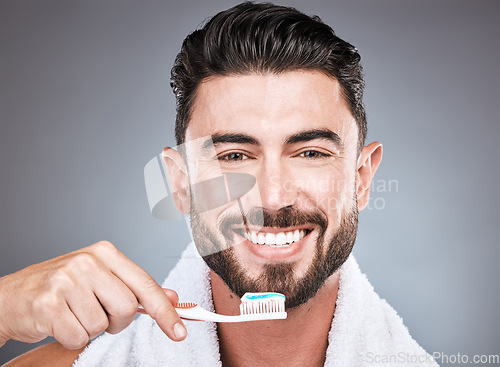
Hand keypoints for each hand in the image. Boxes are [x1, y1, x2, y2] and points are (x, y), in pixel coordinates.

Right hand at [0, 241, 186, 348]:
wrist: (11, 297)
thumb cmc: (60, 287)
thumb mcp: (101, 279)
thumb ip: (136, 287)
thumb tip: (171, 297)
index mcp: (104, 252)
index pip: (145, 284)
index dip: (164, 311)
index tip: (179, 331)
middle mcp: (87, 262)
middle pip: (127, 307)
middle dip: (116, 321)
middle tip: (98, 314)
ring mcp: (66, 281)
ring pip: (102, 325)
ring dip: (91, 329)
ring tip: (74, 314)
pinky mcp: (49, 304)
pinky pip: (79, 338)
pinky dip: (72, 338)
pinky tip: (60, 322)